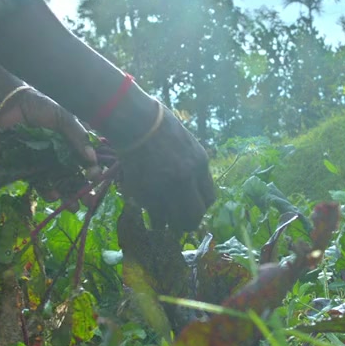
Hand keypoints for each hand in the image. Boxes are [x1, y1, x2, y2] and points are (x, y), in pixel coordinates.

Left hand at [0, 86, 100, 209]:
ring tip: (74, 207)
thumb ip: (78, 137)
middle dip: (83, 191)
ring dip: (67, 195)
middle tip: (90, 202)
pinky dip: (47, 191)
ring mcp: (46, 162)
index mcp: (72, 141)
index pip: (87, 159)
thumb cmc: (39, 107)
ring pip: (60, 183)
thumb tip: (92, 158)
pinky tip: (53, 194)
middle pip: (75, 175)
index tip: (95, 176)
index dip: (93, 170)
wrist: (9, 105)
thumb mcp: (64, 118)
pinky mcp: (29, 167)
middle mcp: (61, 153)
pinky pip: (40, 183)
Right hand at [111, 100, 214, 232]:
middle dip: (187, 223)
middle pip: (194, 217)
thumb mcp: (188, 144)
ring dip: (168, 224)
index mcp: (199, 164)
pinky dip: (152, 217)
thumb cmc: (160, 126)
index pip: (209, 199)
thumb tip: (194, 189)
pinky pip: (153, 215)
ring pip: (172, 222)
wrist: (135, 121)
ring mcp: (164, 187)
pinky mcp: (144, 192)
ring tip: (162, 220)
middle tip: (179, 221)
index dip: (200, 206)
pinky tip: (149, 212)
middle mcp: (186, 179)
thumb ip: (193, 167)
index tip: (192, 206)